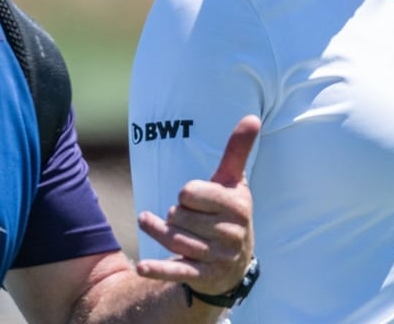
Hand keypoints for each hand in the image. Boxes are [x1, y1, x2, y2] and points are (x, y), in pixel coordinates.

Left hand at [134, 115, 259, 297]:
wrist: (234, 262)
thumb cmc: (229, 212)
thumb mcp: (234, 183)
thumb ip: (237, 151)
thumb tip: (251, 117)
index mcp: (237, 206)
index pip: (190, 192)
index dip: (187, 193)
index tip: (193, 198)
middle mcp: (231, 233)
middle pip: (179, 216)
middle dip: (176, 215)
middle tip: (186, 218)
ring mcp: (218, 257)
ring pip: (173, 239)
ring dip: (158, 231)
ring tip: (154, 225)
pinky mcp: (204, 276)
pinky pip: (177, 271)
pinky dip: (159, 269)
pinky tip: (141, 267)